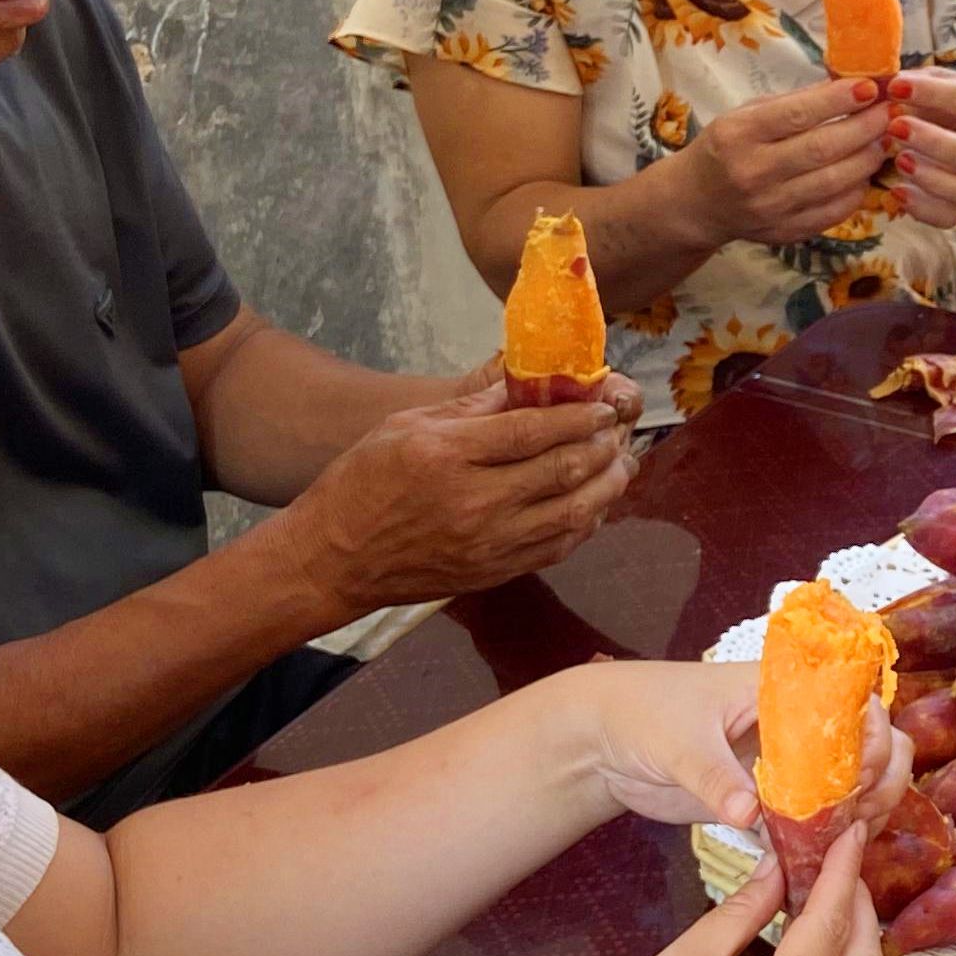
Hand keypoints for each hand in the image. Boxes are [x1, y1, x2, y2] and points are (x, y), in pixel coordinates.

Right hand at [287, 375, 641, 613]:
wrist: (333, 560)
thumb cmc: (362, 482)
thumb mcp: (406, 425)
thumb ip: (470, 406)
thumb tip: (526, 383)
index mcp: (448, 455)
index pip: (532, 430)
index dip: (577, 416)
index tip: (602, 404)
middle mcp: (475, 502)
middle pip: (562, 470)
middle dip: (601, 446)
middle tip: (618, 429)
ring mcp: (489, 543)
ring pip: (572, 514)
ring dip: (607, 487)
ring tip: (622, 464)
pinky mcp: (495, 573)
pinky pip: (557, 547)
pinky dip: (585, 524)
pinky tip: (595, 505)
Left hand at [546, 659, 908, 835]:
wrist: (603, 742)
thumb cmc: (642, 715)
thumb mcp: (678, 743)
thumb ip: (715, 777)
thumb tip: (749, 814)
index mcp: (784, 690)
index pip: (856, 703)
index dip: (870, 739)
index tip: (855, 777)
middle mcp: (799, 723)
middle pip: (873, 741)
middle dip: (882, 776)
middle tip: (860, 814)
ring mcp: (789, 762)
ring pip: (854, 779)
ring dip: (867, 807)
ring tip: (853, 837)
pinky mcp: (771, 799)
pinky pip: (817, 816)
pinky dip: (832, 834)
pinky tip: (832, 857)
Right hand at [685, 77, 891, 247]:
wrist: (697, 202)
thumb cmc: (728, 146)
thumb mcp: (748, 114)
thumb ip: (795, 102)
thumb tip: (851, 86)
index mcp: (739, 134)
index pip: (797, 114)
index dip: (839, 100)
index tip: (871, 88)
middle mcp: (753, 172)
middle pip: (822, 149)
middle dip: (865, 128)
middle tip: (889, 114)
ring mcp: (770, 207)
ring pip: (834, 182)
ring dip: (868, 159)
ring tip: (883, 140)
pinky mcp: (785, 232)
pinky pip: (834, 211)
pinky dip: (857, 190)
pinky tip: (864, 172)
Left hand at [883, 67, 955, 227]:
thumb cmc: (949, 103)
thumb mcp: (939, 82)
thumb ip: (913, 80)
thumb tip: (875, 82)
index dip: (932, 93)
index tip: (895, 87)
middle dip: (933, 142)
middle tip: (895, 128)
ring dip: (932, 179)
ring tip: (899, 161)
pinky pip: (950, 216)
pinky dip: (923, 208)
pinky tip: (897, 191)